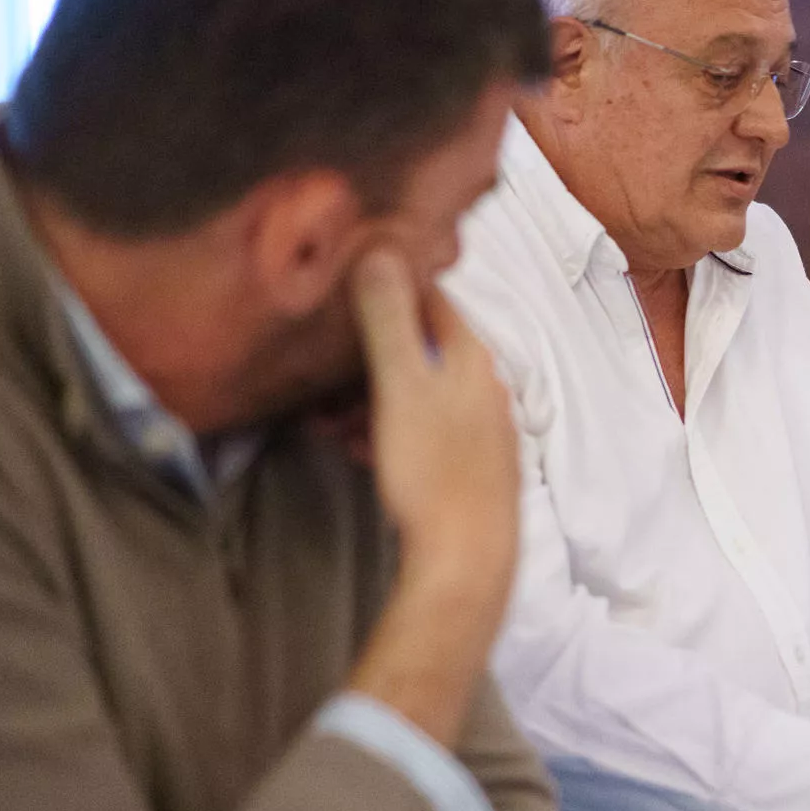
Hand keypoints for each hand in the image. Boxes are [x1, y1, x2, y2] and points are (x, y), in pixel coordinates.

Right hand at [346, 250, 519, 742]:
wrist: (466, 560)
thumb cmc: (433, 470)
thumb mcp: (400, 385)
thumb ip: (388, 318)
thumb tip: (379, 250)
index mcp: (473, 357)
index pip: (431, 297)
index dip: (385, 289)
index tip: (342, 295)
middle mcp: (488, 387)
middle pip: (421, 349)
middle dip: (367, 356)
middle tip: (321, 376)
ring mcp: (484, 429)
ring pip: (418, 394)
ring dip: (371, 400)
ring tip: (330, 423)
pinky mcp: (473, 468)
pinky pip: (424, 432)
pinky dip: (389, 433)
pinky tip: (361, 453)